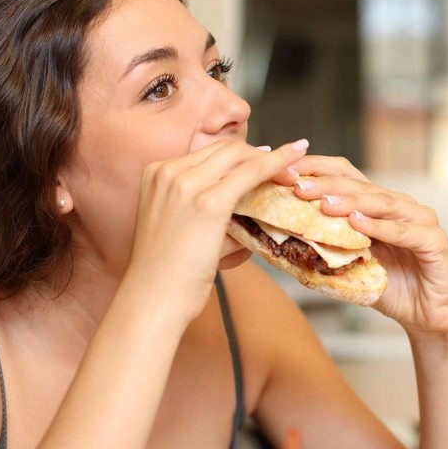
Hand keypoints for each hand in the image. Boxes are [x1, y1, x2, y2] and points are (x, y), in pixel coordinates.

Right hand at [127, 139, 307, 321]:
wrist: (153, 299)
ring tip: (294, 174)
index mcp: (157, 173)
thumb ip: (209, 210)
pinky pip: (251, 173)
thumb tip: (249, 210)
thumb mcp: (179, 226)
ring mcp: (186, 184)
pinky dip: (276, 167)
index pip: (209, 153)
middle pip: (226, 149)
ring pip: (240, 157)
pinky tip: (292, 170)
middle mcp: (168, 171)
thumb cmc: (166, 274)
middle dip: (260, 155)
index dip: (242, 155)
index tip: (266, 161)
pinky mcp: (209, 203)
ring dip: (272, 161)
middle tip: (288, 168)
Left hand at [289, 156, 447, 336]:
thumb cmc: (389, 288)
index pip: (347, 175)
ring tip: (324, 203)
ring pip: (382, 204)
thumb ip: (327, 249)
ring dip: (351, 202)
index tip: (289, 168)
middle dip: (327, 185)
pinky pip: (404, 232)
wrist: (427, 317)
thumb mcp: (351, 265)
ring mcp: (421, 220)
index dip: (319, 168)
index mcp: (379, 205)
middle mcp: (401, 206)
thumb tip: (283, 242)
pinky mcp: (436, 241)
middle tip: (299, 186)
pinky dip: (380, 227)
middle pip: (361, 186)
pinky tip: (358, 224)